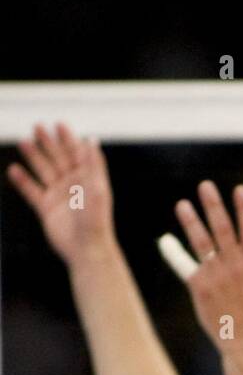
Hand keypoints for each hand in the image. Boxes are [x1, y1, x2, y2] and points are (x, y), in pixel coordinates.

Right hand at [7, 123, 114, 263]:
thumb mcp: (97, 188)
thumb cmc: (96, 221)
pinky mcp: (46, 209)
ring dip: (34, 157)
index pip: (77, 154)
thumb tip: (92, 141)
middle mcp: (73, 186)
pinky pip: (31, 191)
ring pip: (43, 171)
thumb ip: (93, 164)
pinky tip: (14, 170)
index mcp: (88, 180)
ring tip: (23, 142)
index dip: (68, 139)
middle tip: (38, 127)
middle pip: (58, 159)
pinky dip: (22, 181)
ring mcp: (59, 196)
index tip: (59, 124)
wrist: (87, 249)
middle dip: (48, 143)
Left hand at [173, 182, 242, 351]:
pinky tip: (165, 242)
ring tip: (182, 205)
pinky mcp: (201, 287)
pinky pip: (186, 265)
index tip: (240, 190)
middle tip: (205, 185)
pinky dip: (174, 253)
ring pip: (202, 243)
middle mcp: (235, 266)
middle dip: (214, 206)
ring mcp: (217, 276)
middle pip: (223, 230)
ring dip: (191, 222)